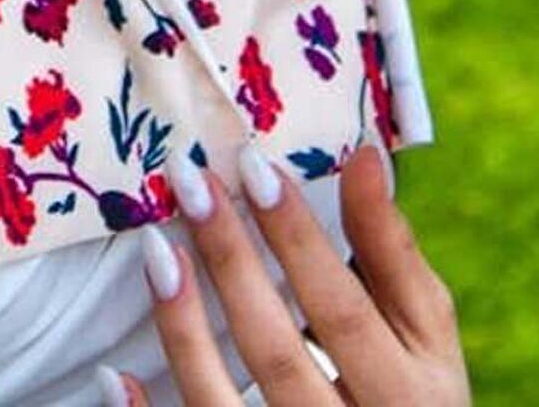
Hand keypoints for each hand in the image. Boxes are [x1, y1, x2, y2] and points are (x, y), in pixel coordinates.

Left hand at [98, 143, 468, 405]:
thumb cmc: (411, 393)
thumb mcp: (424, 336)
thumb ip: (394, 256)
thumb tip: (362, 156)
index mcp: (410, 396)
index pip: (345, 313)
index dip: (300, 242)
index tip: (255, 166)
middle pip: (277, 353)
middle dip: (232, 263)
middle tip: (193, 181)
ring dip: (184, 330)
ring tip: (155, 247)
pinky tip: (113, 373)